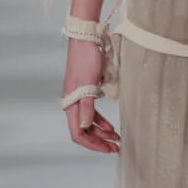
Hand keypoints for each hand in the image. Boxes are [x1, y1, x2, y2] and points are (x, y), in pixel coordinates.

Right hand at [63, 38, 120, 153]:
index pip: (78, 133)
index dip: (92, 144)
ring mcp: (79, 97)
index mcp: (71, 105)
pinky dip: (101, 121)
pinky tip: (111, 126)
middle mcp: (73, 104)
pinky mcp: (86, 90)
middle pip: (84, 130)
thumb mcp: (88, 85)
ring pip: (89, 122)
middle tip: (115, 147)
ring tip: (116, 138)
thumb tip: (85, 128)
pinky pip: (92, 111)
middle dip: (99, 141)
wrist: (86, 38)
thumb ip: (87, 108)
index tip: (107, 149)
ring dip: (102, 132)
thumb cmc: (86, 59)